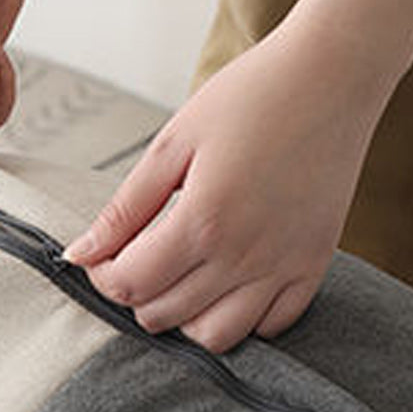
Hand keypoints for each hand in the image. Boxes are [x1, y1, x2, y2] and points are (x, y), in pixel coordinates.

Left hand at [62, 21, 389, 352]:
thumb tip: (79, 254)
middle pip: (164, 317)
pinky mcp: (314, 266)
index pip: (130, 286)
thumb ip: (124, 210)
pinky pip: (270, 326)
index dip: (101, 277)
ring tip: (178, 277)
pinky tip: (225, 283)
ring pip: (215, 337)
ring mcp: (284, 267)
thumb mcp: (172, 146)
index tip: (99, 257)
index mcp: (202, 221)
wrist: (333, 74)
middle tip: (135, 259)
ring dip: (183, 317)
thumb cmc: (249, 98)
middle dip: (135, 295)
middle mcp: (244, 256)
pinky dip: (240, 319)